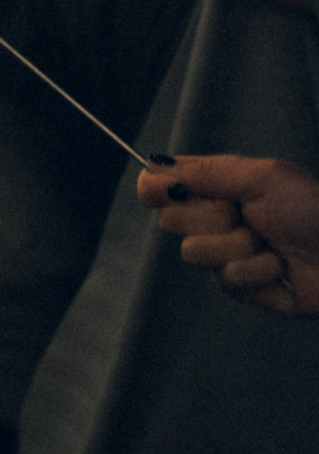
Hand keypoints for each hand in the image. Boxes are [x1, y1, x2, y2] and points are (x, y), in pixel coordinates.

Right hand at [138, 155, 318, 317]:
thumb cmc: (312, 211)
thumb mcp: (263, 177)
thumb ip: (206, 171)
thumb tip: (151, 167)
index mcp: (219, 186)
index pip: (161, 184)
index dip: (157, 188)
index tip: (168, 190)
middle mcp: (216, 219)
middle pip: (170, 220)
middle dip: (212, 218)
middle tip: (247, 215)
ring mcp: (225, 254)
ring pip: (194, 253)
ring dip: (238, 248)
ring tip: (270, 245)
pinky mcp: (239, 286)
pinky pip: (224, 280)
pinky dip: (257, 272)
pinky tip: (279, 269)